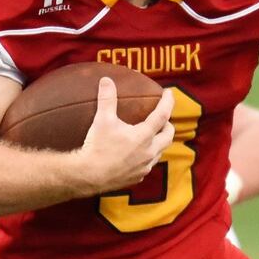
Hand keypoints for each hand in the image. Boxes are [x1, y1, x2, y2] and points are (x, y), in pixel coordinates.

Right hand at [78, 79, 173, 193]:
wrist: (88, 176)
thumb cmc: (97, 147)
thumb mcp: (102, 120)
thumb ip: (107, 99)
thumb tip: (106, 80)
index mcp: (143, 136)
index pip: (162, 115)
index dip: (168, 102)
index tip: (169, 93)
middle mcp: (148, 152)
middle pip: (168, 136)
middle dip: (168, 125)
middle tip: (162, 119)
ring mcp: (144, 166)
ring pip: (159, 152)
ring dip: (158, 143)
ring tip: (150, 137)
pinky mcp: (137, 177)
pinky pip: (147, 165)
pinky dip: (146, 157)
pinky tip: (137, 155)